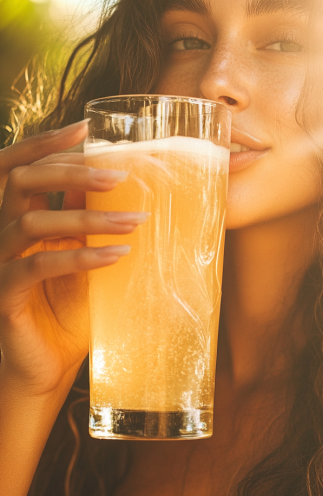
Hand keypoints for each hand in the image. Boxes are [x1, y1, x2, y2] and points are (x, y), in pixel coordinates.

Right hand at [0, 121, 147, 397]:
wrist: (45, 368)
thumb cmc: (68, 311)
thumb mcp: (83, 256)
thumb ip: (89, 220)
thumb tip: (117, 181)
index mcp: (20, 219)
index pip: (24, 168)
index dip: (48, 144)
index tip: (87, 126)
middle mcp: (3, 234)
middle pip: (22, 182)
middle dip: (71, 170)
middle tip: (121, 173)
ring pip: (33, 222)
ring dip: (88, 216)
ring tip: (135, 219)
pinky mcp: (4, 294)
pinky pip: (39, 266)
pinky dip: (81, 256)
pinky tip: (117, 255)